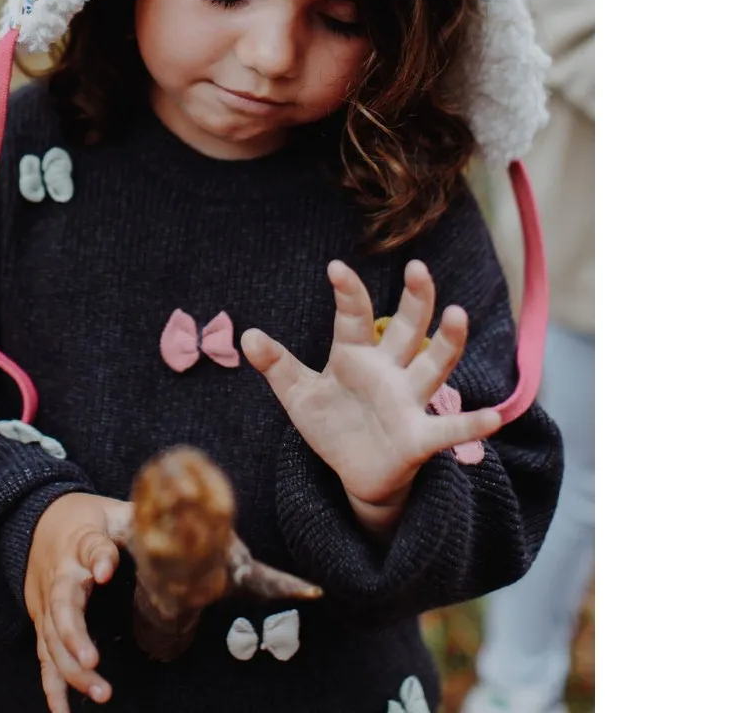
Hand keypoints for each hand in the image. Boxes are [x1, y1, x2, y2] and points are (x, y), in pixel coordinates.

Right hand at [25, 492, 132, 712]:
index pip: (89, 546)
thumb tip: (167, 524)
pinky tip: (61, 712)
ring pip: (51, 640)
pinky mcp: (42, 622)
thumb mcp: (111, 509)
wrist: (38, 520)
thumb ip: (136, 518)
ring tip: (100, 693)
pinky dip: (51, 686)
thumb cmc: (85, 517)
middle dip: (74, 637)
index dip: (98, 556)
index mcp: (80, 542)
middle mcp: (59, 575)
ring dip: (71, 669)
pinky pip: (44, 657)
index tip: (105, 568)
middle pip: (61, 607)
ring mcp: (46, 602)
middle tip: (94, 662)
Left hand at [241, 260, 500, 535]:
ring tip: (458, 314)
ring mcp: (408, 401)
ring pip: (433, 366)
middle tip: (419, 269)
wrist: (355, 473)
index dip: (347, 293)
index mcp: (355, 355)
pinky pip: (448, 430)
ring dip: (447, 342)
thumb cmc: (331, 424)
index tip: (335, 267)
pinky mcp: (419, 438)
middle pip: (407, 329)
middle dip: (415, 300)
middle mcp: (389, 371)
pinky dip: (470, 424)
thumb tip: (247, 336)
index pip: (353, 318)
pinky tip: (493, 417)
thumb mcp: (298, 395)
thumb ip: (277, 365)